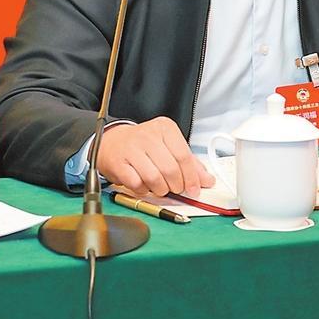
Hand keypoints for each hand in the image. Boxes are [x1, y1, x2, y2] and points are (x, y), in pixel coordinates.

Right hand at [97, 118, 214, 197]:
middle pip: (170, 169)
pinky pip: (137, 184)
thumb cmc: (143, 145)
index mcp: (164, 128)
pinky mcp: (118, 163)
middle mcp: (148, 135)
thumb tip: (207, 180)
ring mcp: (131, 149)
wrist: (111, 141)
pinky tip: (144, 185)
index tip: (194, 189)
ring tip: (160, 187)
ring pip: (155, 179)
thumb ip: (189, 163)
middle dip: (176, 185)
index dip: (191, 177)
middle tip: (175, 188)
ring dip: (160, 190)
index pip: (184, 156)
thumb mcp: (168, 147)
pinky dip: (144, 190)